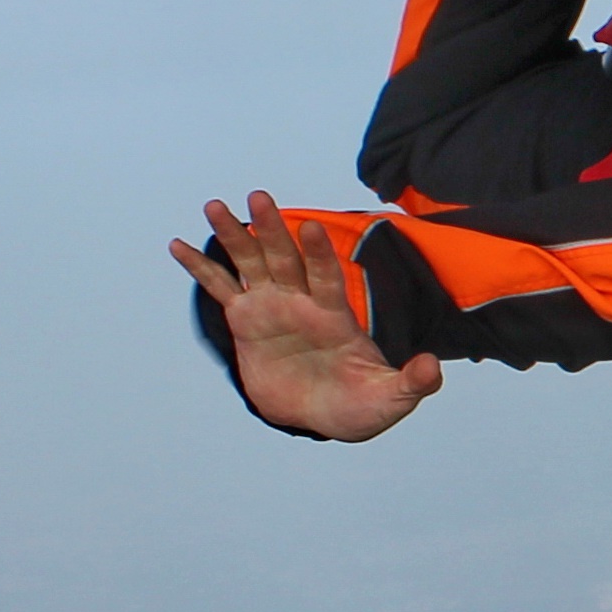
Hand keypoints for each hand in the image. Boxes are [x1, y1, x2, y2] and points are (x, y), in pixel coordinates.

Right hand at [174, 194, 443, 441]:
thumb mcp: (390, 398)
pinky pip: (220, 290)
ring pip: (250, 264)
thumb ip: (411, 382)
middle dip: (273, 230)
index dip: (319, 254)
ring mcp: (272, 307)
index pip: (326, 277)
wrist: (325, 414)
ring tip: (215, 206)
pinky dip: (200, 269)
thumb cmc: (359, 404)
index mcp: (334, 315)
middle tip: (259, 198)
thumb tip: (433, 368)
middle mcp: (301, 302)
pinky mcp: (246, 321)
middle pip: (284, 259)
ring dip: (233, 236)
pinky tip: (179, 246)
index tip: (313, 227)